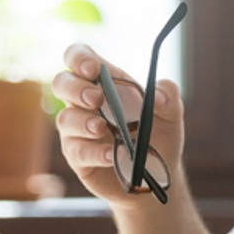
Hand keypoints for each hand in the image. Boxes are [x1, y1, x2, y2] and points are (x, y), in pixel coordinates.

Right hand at [51, 44, 185, 210]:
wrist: (156, 176)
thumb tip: (158, 95)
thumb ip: (169, 97)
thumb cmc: (158, 137)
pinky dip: (94, 152)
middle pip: (62, 83)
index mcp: (105, 82)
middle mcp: (85, 103)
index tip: (93, 69)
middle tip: (96, 98)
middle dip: (75, 88)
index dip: (79, 57)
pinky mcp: (78, 157)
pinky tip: (111, 154)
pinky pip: (77, 151)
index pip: (79, 58)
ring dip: (83, 121)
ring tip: (101, 128)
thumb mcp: (171, 114)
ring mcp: (78, 131)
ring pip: (65, 118)